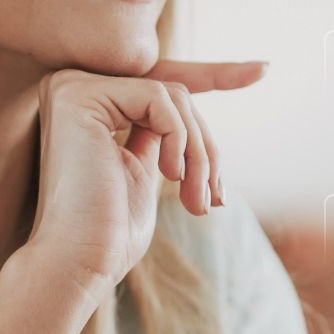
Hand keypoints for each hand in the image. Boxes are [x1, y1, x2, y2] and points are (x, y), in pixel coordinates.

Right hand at [23, 59, 268, 302]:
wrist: (78, 262)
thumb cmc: (110, 235)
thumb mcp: (143, 175)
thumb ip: (158, 140)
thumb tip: (191, 125)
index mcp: (89, 108)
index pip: (161, 90)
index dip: (216, 75)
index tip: (262, 70)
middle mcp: (73, 90)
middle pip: (170, 92)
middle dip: (205, 146)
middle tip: (216, 197)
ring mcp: (72, 89)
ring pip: (171, 94)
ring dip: (198, 150)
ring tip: (197, 199)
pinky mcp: (77, 95)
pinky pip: (157, 97)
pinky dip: (178, 137)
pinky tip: (170, 176)